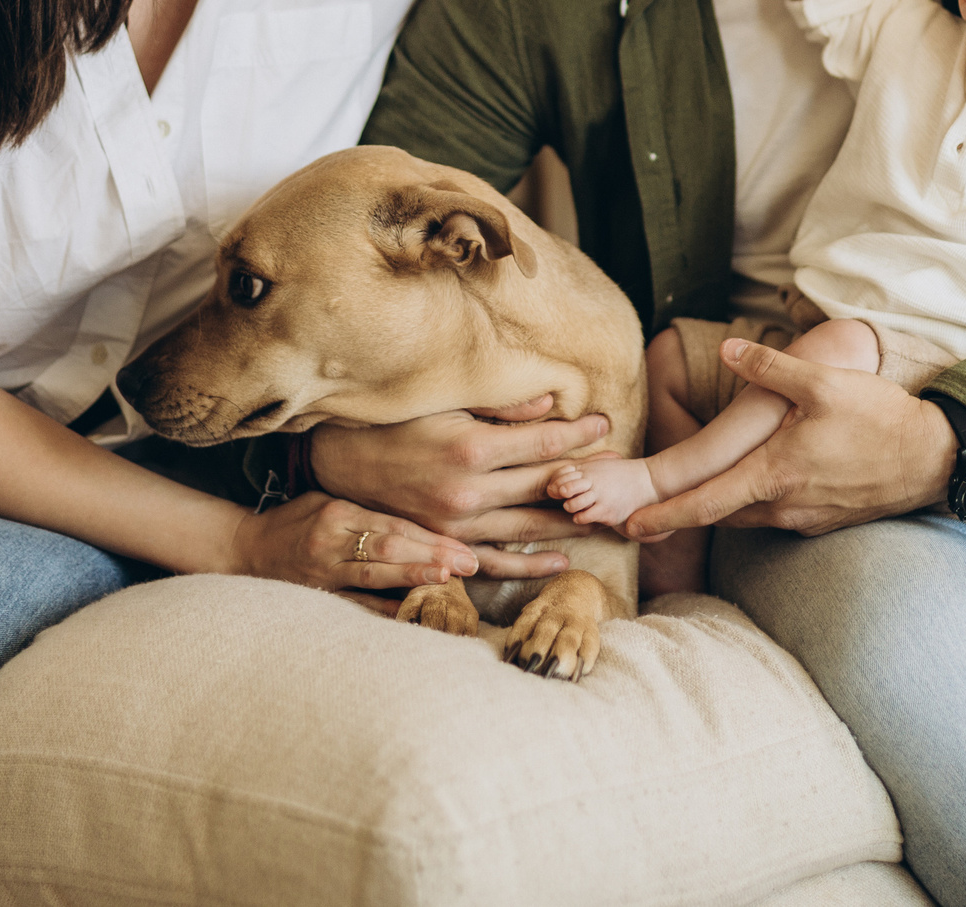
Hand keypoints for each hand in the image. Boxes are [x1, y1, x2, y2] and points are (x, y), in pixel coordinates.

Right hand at [230, 491, 479, 611]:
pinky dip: (385, 609)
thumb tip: (420, 523)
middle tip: (469, 563)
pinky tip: (412, 612)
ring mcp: (323, 572)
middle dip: (432, 555)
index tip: (462, 545)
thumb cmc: (293, 522)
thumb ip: (367, 512)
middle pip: (389, 547)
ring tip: (448, 581)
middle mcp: (331, 541)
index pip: (392, 523)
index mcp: (337, 512)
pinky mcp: (316, 596)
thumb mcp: (326, 502)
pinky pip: (356, 604)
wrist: (245, 551)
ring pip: (374, 575)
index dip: (429, 535)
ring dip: (413, 578)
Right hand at [309, 396, 607, 578]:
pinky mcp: (448, 546)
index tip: (606, 424)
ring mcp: (459, 525)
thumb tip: (551, 400)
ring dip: (572, 520)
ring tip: (607, 513)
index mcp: (471, 447)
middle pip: (546, 486)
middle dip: (588, 477)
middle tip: (623, 470)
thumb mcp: (447, 406)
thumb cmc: (397, 425)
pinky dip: (532, 564)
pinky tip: (564, 560)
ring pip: (531, 526)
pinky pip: (498, 561)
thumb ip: (501, 409)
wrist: (343, 464)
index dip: (579, 434)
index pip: (543, 443)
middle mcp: (469, 490)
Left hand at [621, 338, 954, 538]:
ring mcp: (807, 519)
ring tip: (695, 499)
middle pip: (720, 515)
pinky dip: (757, 507)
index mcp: (773, 474)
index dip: (664, 516)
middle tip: (645, 515)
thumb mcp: (824, 382)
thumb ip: (771, 368)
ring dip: (722, 509)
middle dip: (683, 515)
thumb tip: (731, 347)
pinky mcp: (826, 522)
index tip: (630, 526)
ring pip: (749, 518)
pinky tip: (759, 487)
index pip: (704, 503)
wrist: (934, 459)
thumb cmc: (879, 419)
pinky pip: (778, 518)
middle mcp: (784, 506)